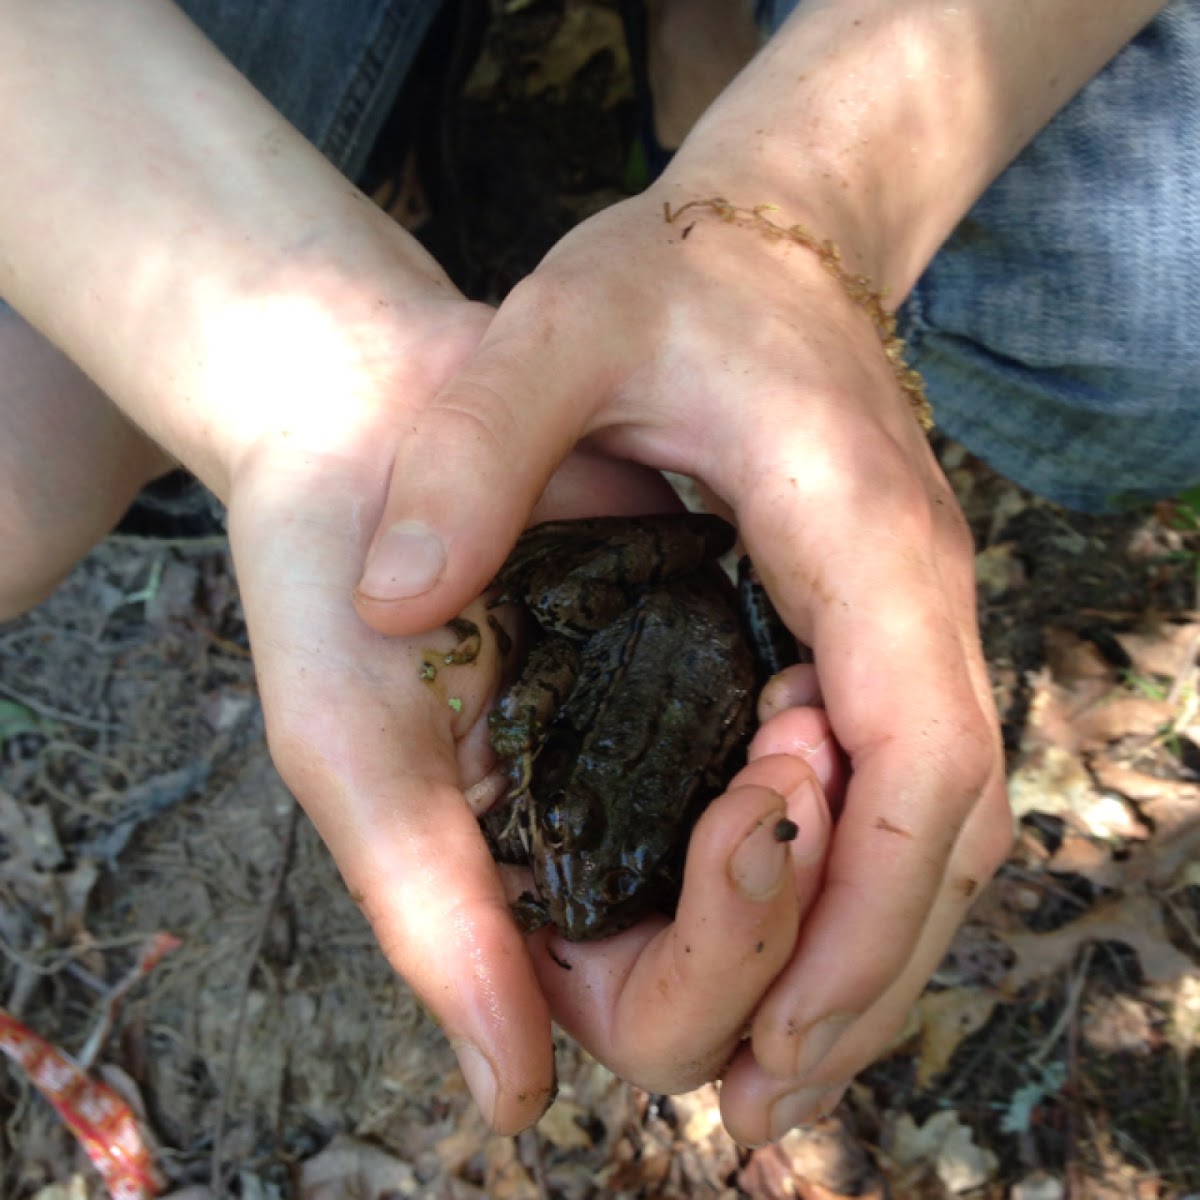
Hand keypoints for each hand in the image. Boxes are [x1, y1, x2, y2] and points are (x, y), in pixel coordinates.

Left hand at [350, 182, 1012, 1136]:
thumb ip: (471, 458)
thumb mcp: (552, 333)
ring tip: (766, 1056)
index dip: (860, 919)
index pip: (917, 765)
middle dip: (864, 979)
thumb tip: (398, 605)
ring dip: (866, 950)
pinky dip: (858, 879)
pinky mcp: (873, 625)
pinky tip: (778, 925)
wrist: (759, 240)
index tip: (769, 1039)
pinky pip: (901, 784)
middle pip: (947, 833)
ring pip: (940, 825)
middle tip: (758, 1102)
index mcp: (858, 538)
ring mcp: (904, 615)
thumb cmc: (666, 282)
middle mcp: (911, 595)